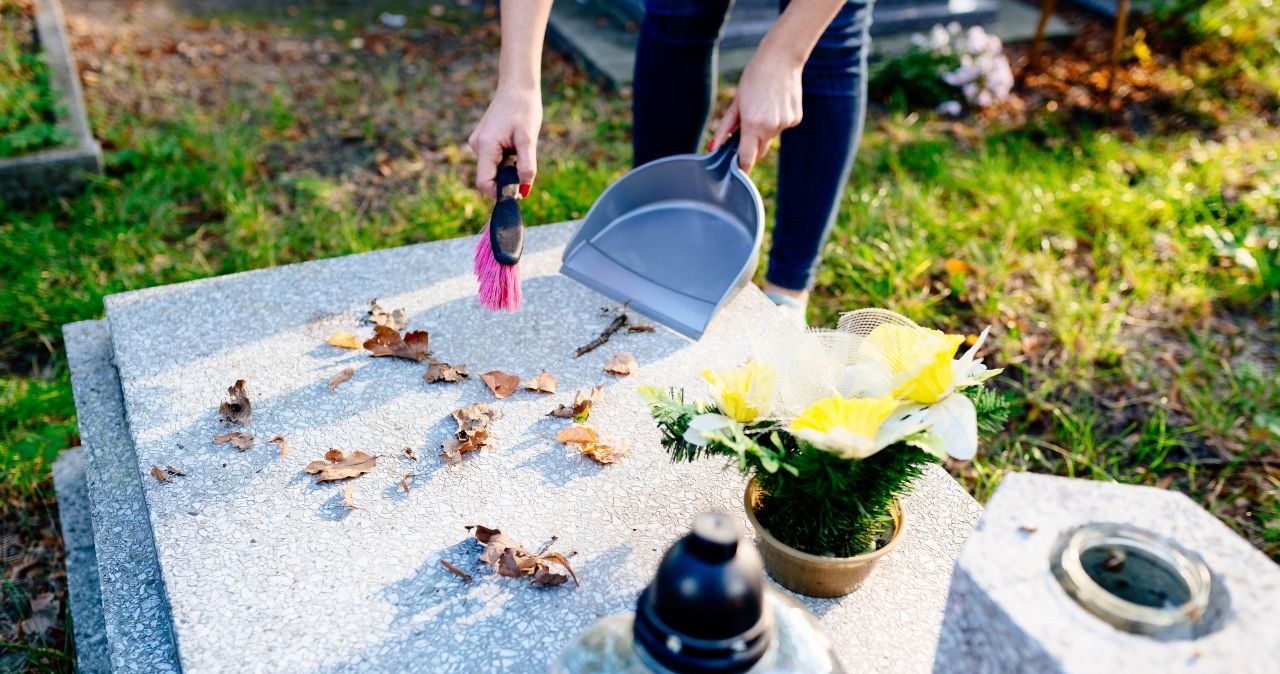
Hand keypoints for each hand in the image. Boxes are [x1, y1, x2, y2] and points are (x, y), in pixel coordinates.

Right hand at [468, 87, 541, 199]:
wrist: (517, 87)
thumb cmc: (524, 109)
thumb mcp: (529, 138)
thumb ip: (527, 165)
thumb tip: (525, 190)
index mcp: (485, 146)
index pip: (484, 182)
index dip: (499, 193)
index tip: (518, 195)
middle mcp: (477, 146)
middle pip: (489, 177)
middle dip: (506, 182)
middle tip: (526, 174)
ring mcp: (479, 143)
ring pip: (492, 169)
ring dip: (507, 170)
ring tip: (521, 151)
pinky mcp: (483, 141)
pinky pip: (493, 160)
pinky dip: (506, 161)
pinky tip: (516, 147)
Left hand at [710, 50, 803, 171]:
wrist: (781, 59)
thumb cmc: (754, 78)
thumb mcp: (736, 103)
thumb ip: (724, 128)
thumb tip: (712, 147)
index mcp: (752, 124)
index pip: (748, 159)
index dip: (742, 166)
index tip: (737, 169)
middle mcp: (770, 127)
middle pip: (759, 151)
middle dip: (752, 145)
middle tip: (748, 125)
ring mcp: (785, 124)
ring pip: (771, 137)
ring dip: (765, 129)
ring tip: (764, 105)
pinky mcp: (795, 119)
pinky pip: (782, 127)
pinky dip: (778, 120)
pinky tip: (776, 102)